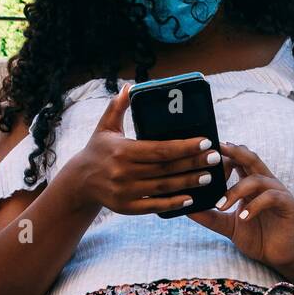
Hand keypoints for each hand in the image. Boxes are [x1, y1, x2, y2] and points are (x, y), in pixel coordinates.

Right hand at [65, 84, 220, 215]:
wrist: (79, 182)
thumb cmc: (97, 150)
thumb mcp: (104, 127)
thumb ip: (117, 107)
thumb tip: (129, 87)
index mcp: (123, 150)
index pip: (161, 149)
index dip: (185, 147)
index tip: (205, 142)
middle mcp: (124, 172)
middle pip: (166, 168)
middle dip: (193, 163)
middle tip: (214, 158)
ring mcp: (126, 191)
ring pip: (164, 187)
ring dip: (188, 182)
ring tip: (207, 176)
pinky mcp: (127, 207)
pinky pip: (154, 206)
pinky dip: (173, 203)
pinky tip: (190, 198)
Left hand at [187, 143, 293, 268]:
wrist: (277, 256)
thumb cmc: (255, 237)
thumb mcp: (228, 225)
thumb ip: (210, 216)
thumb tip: (186, 209)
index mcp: (251, 183)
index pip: (237, 160)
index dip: (223, 158)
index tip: (204, 159)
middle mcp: (265, 182)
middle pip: (250, 158)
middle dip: (233, 153)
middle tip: (214, 153)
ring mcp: (279, 191)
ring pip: (257, 179)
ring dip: (237, 190)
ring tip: (221, 205)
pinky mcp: (289, 204)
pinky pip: (271, 198)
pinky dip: (255, 206)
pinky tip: (243, 217)